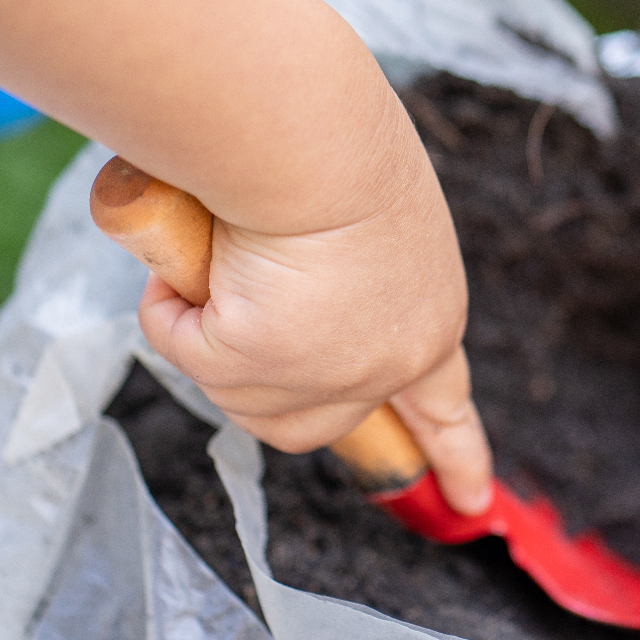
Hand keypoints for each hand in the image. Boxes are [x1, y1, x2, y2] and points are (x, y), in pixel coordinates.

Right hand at [130, 131, 494, 514]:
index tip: (469, 503)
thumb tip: (271, 288)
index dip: (453, 452)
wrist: (312, 136)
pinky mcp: (259, 365)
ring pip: (236, 390)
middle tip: (241, 329)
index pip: (445, 405)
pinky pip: (184, 345)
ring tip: (222, 253)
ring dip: (209, 328)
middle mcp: (388, 364)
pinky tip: (192, 257)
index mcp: (430, 319)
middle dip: (260, 376)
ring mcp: (325, 375)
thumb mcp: (367, 222)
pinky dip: (170, 303)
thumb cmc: (336, 146)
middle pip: (308, 418)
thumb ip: (342, 275)